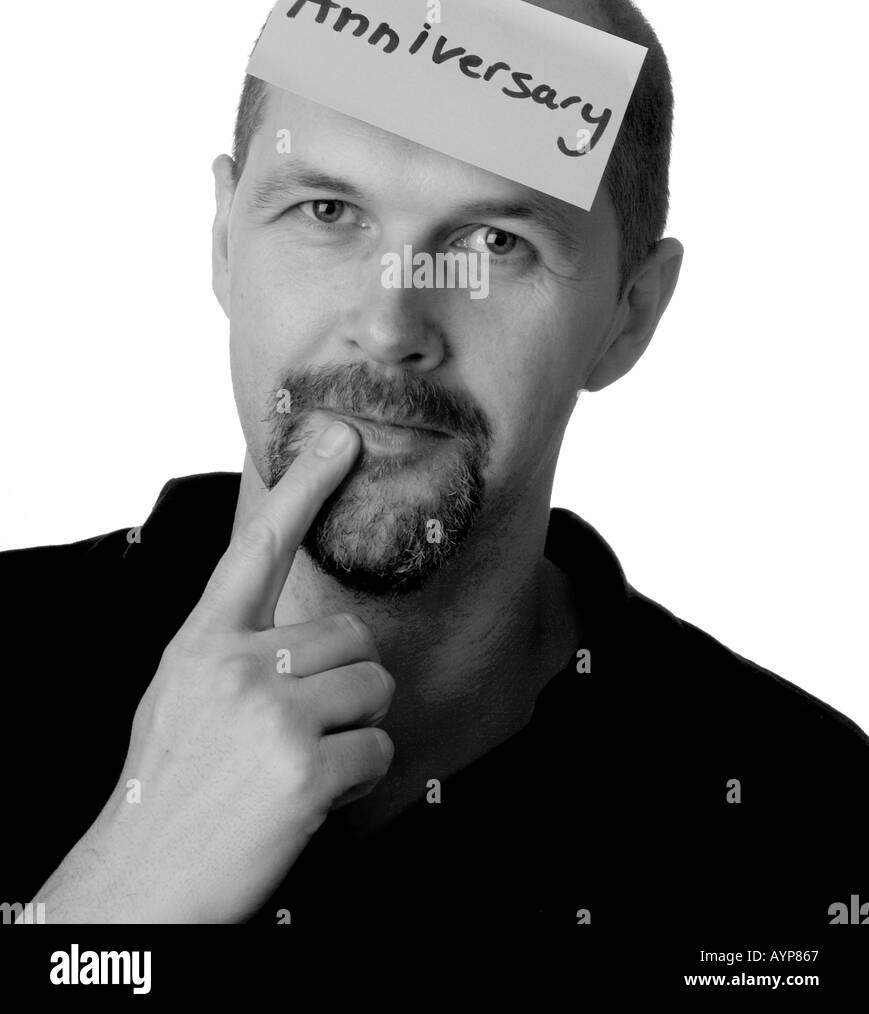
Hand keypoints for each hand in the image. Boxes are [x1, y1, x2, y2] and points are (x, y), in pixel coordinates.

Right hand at [34, 420, 394, 922]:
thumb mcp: (182, 695)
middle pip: (352, 634)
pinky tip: (312, 798)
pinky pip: (379, 746)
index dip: (306, 485)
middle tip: (302, 731)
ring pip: (374, 687)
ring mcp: (270, 712)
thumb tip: (302, 634)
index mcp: (203, 641)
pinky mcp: (304, 765)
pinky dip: (360, 778)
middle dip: (346, 683)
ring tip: (299, 766)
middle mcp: (235, 664)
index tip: (341, 439)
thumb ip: (235, 650)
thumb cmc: (169, 791)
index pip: (261, 545)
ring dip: (355, 732)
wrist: (142, 884)